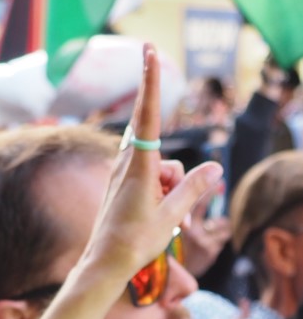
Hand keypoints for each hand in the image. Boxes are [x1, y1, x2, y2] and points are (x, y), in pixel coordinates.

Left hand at [82, 44, 221, 282]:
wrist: (103, 265)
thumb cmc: (134, 242)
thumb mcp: (171, 215)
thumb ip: (194, 188)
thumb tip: (215, 167)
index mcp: (138, 168)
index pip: (148, 116)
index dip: (151, 83)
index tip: (149, 53)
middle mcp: (127, 167)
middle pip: (165, 152)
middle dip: (176, 175)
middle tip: (172, 183)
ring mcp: (123, 177)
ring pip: (162, 169)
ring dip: (173, 191)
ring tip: (172, 224)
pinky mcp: (123, 187)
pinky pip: (152, 180)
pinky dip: (164, 195)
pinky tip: (167, 222)